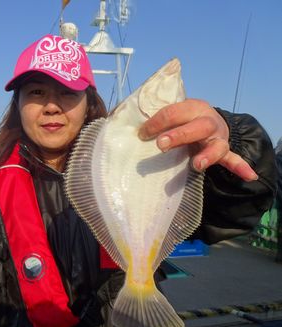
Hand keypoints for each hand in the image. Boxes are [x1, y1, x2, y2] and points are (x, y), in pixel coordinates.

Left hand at [138, 98, 257, 181]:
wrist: (207, 119)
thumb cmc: (180, 118)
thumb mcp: (169, 114)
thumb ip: (149, 118)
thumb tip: (118, 119)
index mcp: (192, 107)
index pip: (173, 112)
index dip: (156, 123)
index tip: (142, 134)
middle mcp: (208, 121)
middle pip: (197, 126)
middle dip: (179, 135)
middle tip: (160, 144)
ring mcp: (218, 138)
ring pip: (217, 145)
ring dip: (208, 155)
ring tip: (197, 165)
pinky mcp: (223, 151)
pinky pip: (232, 160)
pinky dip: (240, 167)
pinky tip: (249, 176)